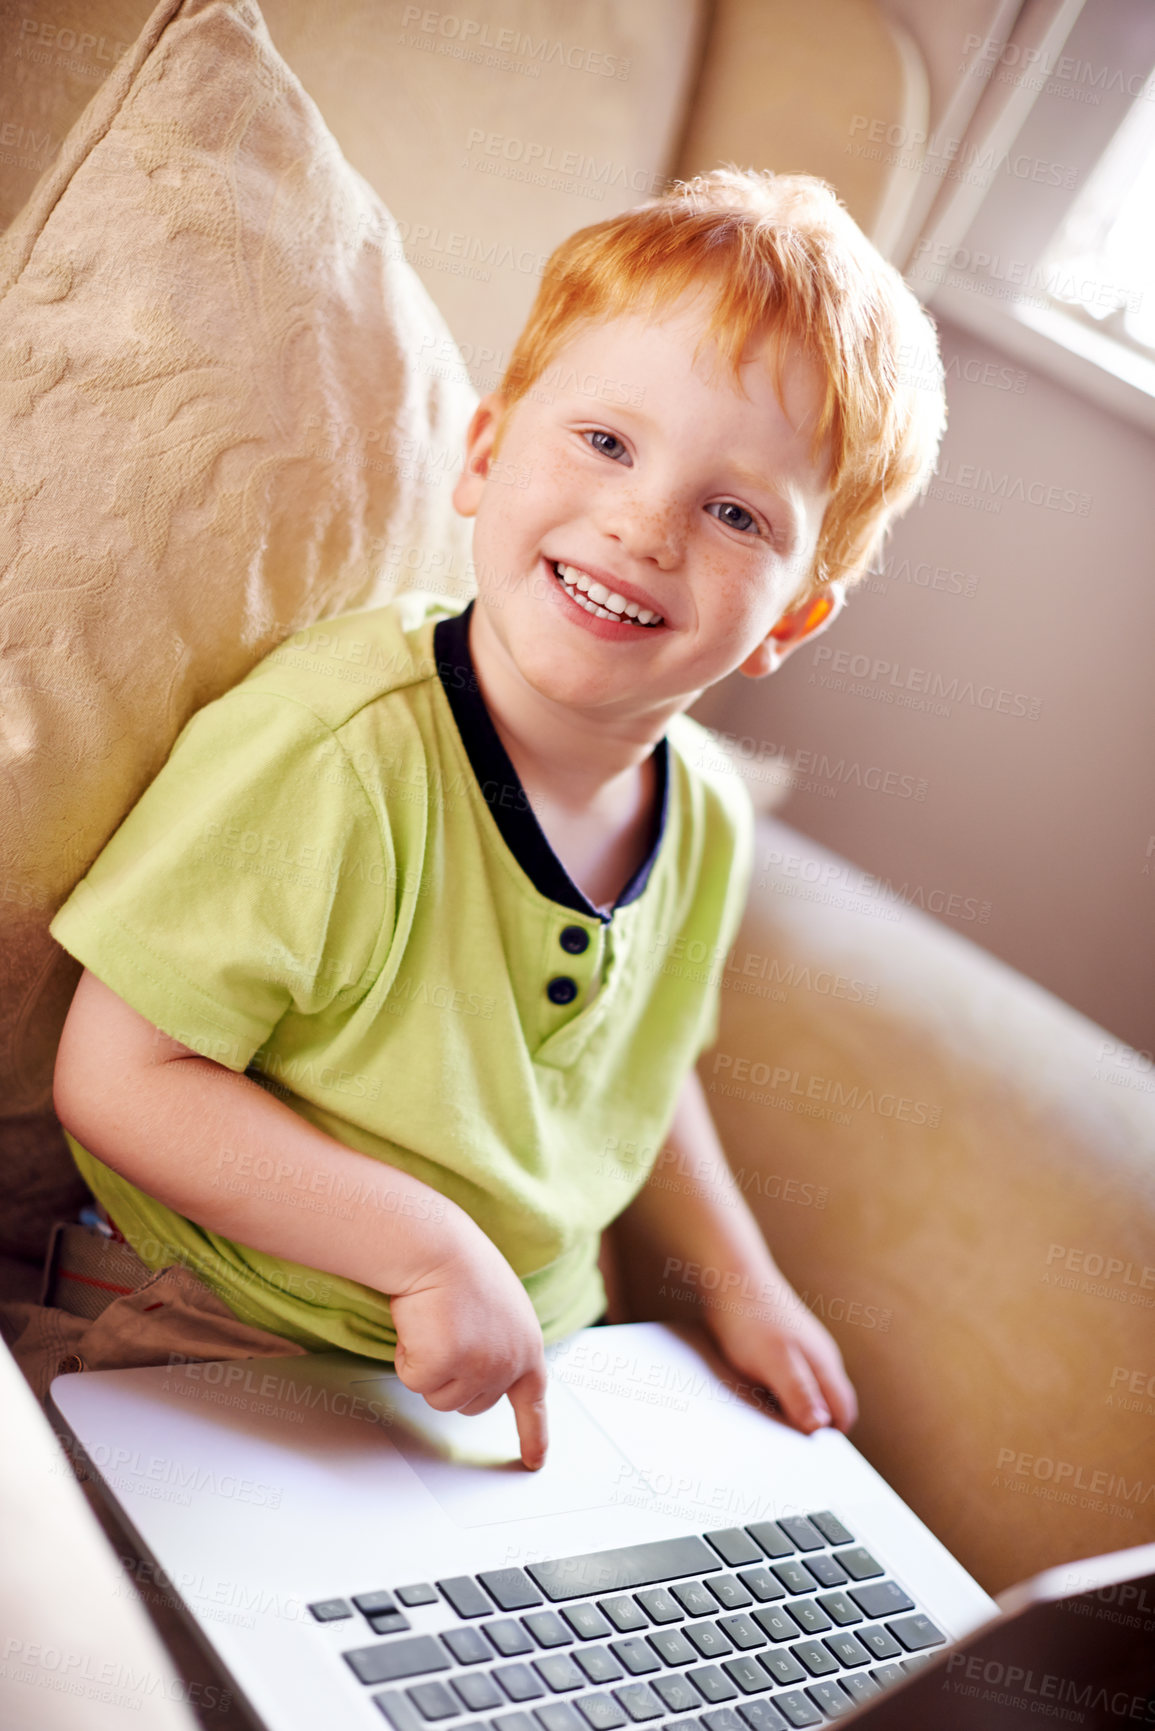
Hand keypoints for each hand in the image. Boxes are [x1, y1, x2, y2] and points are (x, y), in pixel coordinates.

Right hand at [389, 1219, 548, 1469]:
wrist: (438, 1246)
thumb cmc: (461, 1266)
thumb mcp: (499, 1310)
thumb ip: (500, 1345)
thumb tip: (483, 1375)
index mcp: (528, 1345)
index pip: (534, 1401)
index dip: (533, 1434)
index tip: (533, 1461)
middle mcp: (509, 1362)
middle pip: (471, 1404)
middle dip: (450, 1377)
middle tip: (445, 1332)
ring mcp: (479, 1366)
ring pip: (441, 1398)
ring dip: (428, 1365)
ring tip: (434, 1322)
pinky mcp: (445, 1365)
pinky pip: (415, 1381)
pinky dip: (408, 1356)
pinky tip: (418, 1324)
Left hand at [704, 1265, 857, 1435]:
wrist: (732, 1275)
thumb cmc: (751, 1319)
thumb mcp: (774, 1363)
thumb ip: (799, 1394)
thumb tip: (822, 1427)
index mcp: (825, 1365)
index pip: (843, 1412)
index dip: (829, 1436)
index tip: (806, 1452)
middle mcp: (821, 1356)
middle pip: (829, 1402)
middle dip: (814, 1424)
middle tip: (785, 1440)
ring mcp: (805, 1346)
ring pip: (809, 1388)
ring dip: (794, 1406)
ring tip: (767, 1414)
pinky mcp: (785, 1340)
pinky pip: (791, 1375)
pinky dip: (780, 1389)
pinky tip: (757, 1388)